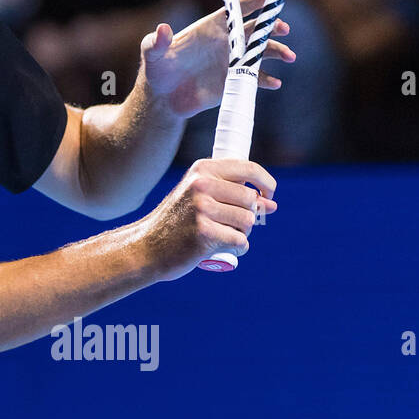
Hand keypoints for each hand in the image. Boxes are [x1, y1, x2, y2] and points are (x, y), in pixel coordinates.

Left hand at [140, 0, 295, 117]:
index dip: (252, 1)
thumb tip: (163, 28)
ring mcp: (232, 61)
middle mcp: (226, 41)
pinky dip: (266, 80)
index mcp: (211, 27)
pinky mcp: (233, 80)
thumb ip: (157, 41)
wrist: (163, 99)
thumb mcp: (152, 53)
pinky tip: (275, 83)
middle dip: (272, 25)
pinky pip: (255, 78)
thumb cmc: (157, 70)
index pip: (235, 10)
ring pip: (261, 51)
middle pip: (255, 28)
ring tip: (289, 56)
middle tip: (283, 28)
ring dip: (277, 51)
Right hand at [140, 158, 277, 280]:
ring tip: (223, 236)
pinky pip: (240, 241)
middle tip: (231, 225)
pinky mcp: (205, 233)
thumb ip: (232, 195)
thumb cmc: (177, 222)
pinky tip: (223, 249)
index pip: (249, 169)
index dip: (266, 183)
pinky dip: (238, 249)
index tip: (268, 196)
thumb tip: (271, 204)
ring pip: (248, 221)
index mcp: (202, 170)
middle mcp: (201, 185)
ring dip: (242, 233)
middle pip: (251, 199)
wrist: (147, 246)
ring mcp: (202, 208)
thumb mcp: (200, 198)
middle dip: (249, 215)